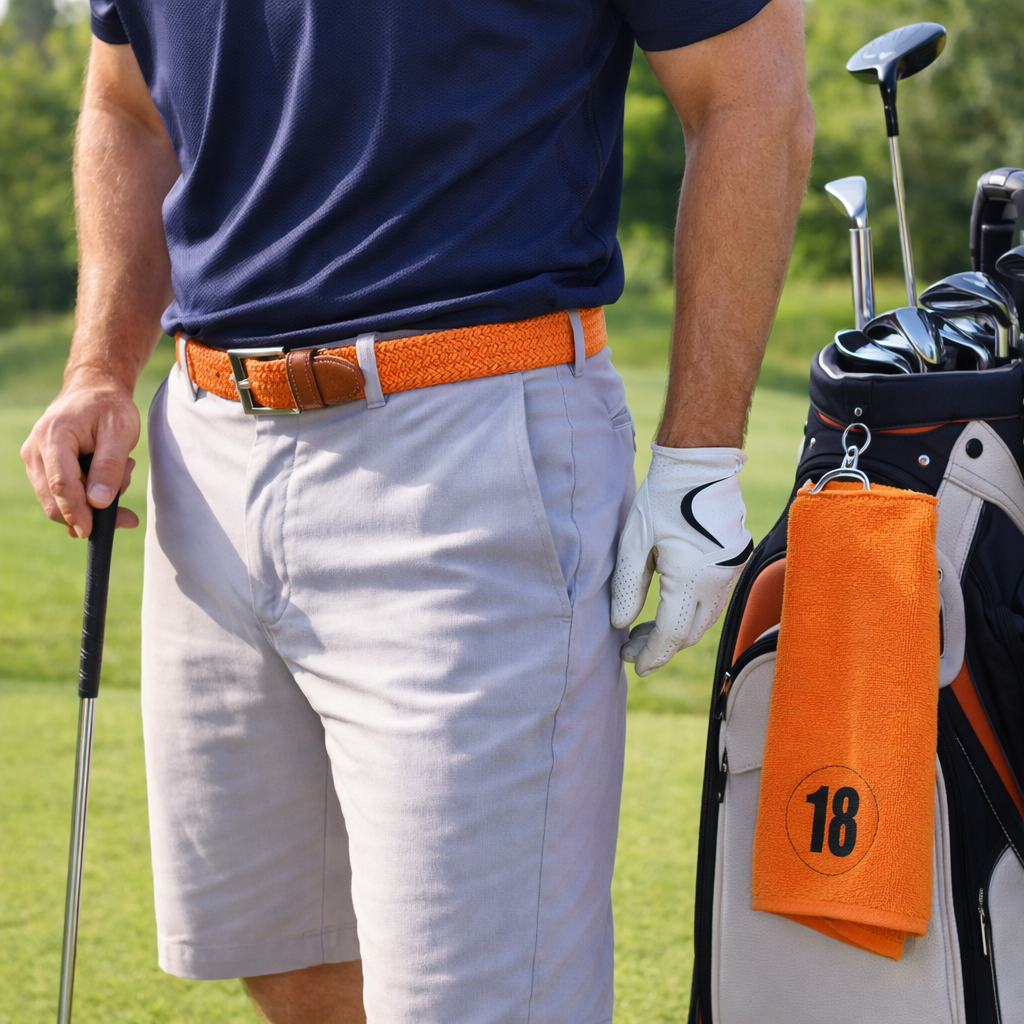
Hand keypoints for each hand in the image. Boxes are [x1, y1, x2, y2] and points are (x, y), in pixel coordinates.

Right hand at [21, 367, 140, 537]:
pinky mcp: (41, 467)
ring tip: (121, 475)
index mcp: (53, 436)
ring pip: (56, 501)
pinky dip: (86, 497)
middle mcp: (35, 449)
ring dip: (91, 502)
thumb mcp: (121, 431)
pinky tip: (109, 481)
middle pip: (53, 499)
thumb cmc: (109, 407)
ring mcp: (34, 460)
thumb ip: (110, 466)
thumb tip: (99, 503)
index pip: (60, 483)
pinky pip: (60, 494)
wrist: (94, 391)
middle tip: (126, 511)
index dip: (76, 511)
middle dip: (88, 513)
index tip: (90, 531)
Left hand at [611, 446, 752, 675]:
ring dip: (675, 631)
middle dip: (660, 647)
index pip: (671, 633)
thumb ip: (627, 585)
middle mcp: (718, 580)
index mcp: (692, 577)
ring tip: (641, 632)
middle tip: (629, 649)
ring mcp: (731, 572)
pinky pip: (713, 601)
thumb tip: (619, 624)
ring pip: (705, 620)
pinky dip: (690, 612)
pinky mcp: (734, 562)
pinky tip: (667, 608)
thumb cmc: (662, 498)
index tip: (632, 664)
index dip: (651, 654)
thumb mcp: (634, 541)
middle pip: (690, 633)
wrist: (701, 465)